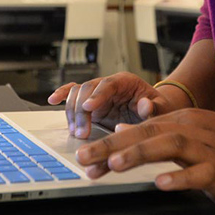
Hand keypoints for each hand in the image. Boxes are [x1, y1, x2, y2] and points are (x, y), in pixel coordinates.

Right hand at [47, 73, 181, 138]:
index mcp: (125, 81)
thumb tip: (146, 105)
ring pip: (76, 94)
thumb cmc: (157, 107)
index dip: (97, 95)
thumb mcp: (162, 107)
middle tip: (82, 133)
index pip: (108, 84)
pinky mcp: (90, 103)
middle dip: (81, 111)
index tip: (89, 107)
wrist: (152, 110)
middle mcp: (107, 84)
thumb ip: (154, 107)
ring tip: (76, 133)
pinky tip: (52, 100)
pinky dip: (62, 95)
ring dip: (72, 113)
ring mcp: (97, 93)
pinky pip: (72, 93)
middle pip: (87, 89)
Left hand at [76, 108, 214, 209]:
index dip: (109, 142)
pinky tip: (162, 183)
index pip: (139, 128)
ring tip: (114, 164)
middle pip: (147, 133)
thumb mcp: (195, 133)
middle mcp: (193, 130)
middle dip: (112, 146)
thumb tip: (123, 130)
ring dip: (140, 153)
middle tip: (85, 159)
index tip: (83, 157)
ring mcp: (209, 150)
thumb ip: (159, 132)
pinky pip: (200, 173)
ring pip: (170, 146)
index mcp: (183, 121)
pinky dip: (181, 177)